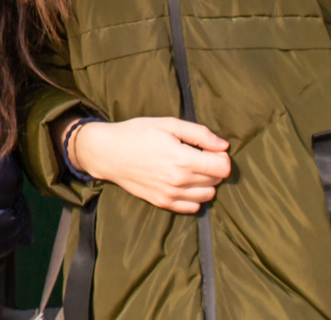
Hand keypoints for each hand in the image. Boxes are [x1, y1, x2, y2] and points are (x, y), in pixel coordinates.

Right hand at [70, 117, 230, 213]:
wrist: (107, 153)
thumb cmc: (137, 133)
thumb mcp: (168, 123)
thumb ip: (199, 134)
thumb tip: (223, 145)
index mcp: (183, 159)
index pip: (223, 168)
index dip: (222, 156)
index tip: (210, 148)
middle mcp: (179, 181)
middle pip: (217, 181)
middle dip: (214, 167)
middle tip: (199, 155)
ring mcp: (170, 195)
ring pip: (208, 195)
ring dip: (206, 182)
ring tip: (191, 168)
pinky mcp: (162, 203)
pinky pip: (193, 207)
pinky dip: (194, 196)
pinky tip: (183, 182)